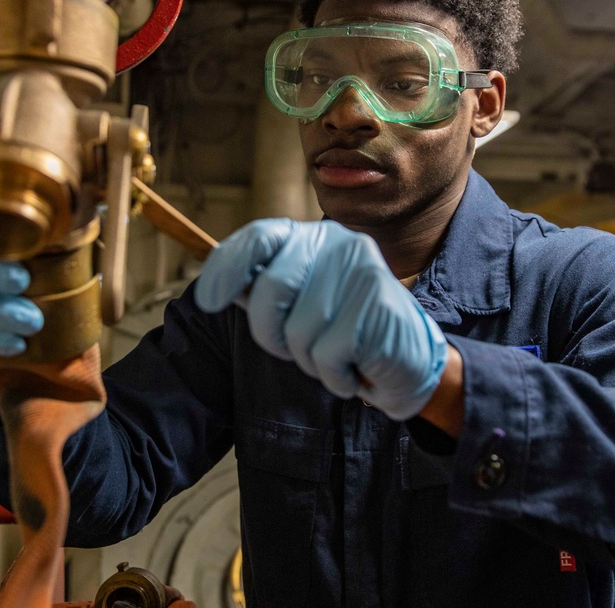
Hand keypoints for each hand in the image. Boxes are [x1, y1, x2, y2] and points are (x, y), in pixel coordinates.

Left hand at [194, 219, 447, 419]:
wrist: (409, 361)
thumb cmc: (343, 332)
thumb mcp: (297, 306)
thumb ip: (261, 291)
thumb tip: (213, 285)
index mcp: (311, 238)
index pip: (259, 238)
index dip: (226, 268)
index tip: (206, 301)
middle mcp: (337, 243)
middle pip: (271, 287)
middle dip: (271, 333)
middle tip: (293, 349)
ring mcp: (360, 269)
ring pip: (298, 328)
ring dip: (308, 360)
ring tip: (335, 356)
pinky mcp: (377, 303)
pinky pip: (326, 353)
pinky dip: (334, 375)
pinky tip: (355, 368)